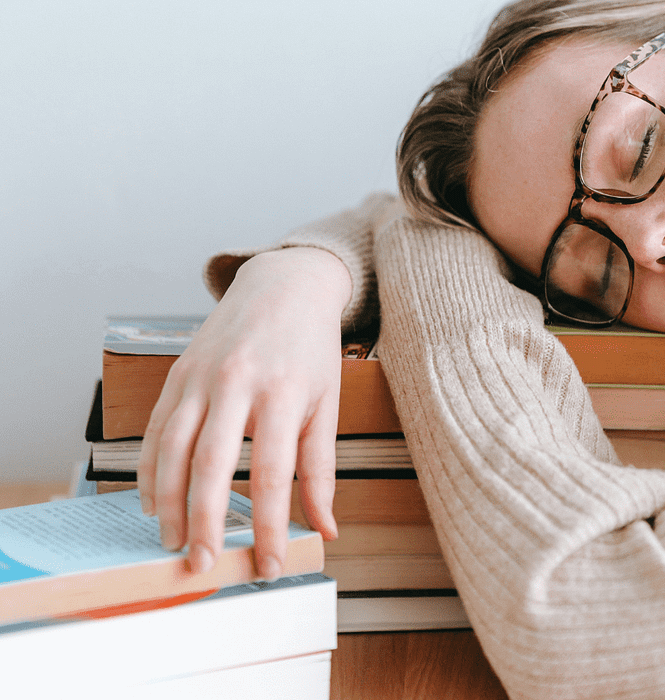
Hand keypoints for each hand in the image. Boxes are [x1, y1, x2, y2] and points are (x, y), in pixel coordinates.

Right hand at [137, 247, 351, 578]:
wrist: (284, 285)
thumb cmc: (310, 347)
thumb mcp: (327, 402)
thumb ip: (321, 467)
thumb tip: (326, 528)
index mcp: (282, 392)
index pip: (272, 473)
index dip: (270, 527)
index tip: (270, 566)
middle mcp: (236, 382)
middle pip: (210, 464)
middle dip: (203, 521)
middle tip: (202, 565)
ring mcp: (201, 376)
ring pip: (172, 448)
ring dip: (166, 502)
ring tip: (172, 542)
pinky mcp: (178, 372)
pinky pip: (155, 428)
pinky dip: (149, 469)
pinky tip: (152, 500)